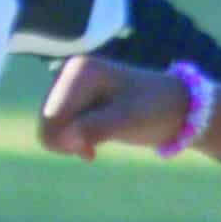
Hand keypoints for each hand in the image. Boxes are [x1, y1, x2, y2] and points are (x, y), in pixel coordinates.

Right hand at [39, 54, 186, 159]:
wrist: (175, 107)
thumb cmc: (154, 110)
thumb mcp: (128, 120)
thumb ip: (95, 128)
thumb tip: (64, 138)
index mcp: (80, 70)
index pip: (52, 115)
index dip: (65, 141)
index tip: (90, 151)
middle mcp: (69, 71)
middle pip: (46, 119)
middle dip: (64, 141)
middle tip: (91, 149)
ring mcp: (69, 85)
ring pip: (49, 125)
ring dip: (69, 142)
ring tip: (93, 146)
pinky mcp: (73, 98)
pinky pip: (56, 127)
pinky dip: (71, 141)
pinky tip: (90, 147)